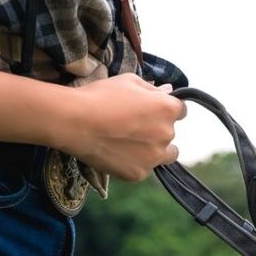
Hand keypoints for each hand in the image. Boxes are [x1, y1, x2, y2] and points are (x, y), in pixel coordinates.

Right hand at [57, 73, 187, 182]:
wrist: (74, 122)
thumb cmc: (101, 96)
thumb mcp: (129, 81)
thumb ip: (153, 89)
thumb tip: (168, 91)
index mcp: (168, 109)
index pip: (180, 111)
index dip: (165, 110)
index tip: (151, 111)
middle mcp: (167, 134)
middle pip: (170, 133)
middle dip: (157, 129)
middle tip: (132, 126)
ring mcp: (153, 156)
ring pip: (164, 155)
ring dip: (154, 150)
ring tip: (129, 143)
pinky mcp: (138, 174)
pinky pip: (144, 168)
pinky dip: (134, 163)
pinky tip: (116, 153)